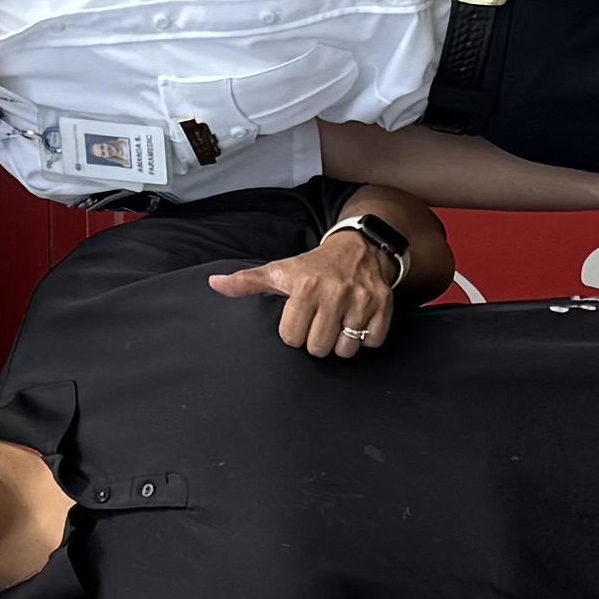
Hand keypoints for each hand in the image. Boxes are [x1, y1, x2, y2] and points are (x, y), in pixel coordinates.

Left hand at [213, 231, 404, 358]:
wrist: (358, 248)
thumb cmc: (313, 266)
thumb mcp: (280, 271)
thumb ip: (246, 282)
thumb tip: (214, 284)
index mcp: (305, 287)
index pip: (292, 338)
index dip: (293, 333)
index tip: (299, 320)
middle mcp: (335, 293)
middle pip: (318, 348)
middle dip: (316, 341)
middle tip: (318, 324)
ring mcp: (362, 300)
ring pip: (346, 350)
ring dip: (340, 343)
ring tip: (337, 325)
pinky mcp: (384, 306)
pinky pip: (372, 342)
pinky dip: (365, 339)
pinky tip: (356, 323)